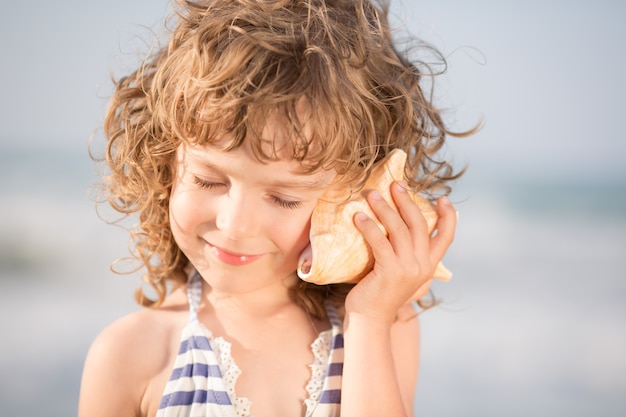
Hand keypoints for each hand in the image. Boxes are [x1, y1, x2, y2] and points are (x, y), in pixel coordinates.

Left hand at [344, 181, 456, 323]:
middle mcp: (422, 267)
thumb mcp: (399, 272)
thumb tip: (395, 225)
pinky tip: (358, 216)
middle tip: (394, 185)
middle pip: (419, 225)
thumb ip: (405, 254)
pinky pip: (380, 242)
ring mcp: (407, 270)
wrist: (369, 321)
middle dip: (407, 202)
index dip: (448, 217)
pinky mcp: (389, 272)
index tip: (444, 199)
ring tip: (371, 195)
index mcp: (429, 266)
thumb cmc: (379, 293)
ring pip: (399, 230)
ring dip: (385, 208)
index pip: (446, 237)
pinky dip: (369, 226)